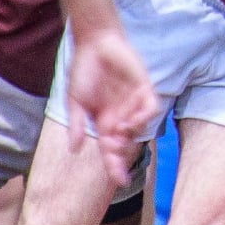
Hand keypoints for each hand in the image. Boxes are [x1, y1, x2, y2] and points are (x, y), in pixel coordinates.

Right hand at [62, 27, 160, 186]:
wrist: (95, 44)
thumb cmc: (84, 71)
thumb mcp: (75, 101)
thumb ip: (77, 124)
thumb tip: (74, 149)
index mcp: (104, 122)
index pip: (110, 149)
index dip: (115, 165)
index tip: (119, 180)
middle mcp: (120, 116)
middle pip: (125, 143)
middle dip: (122, 156)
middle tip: (118, 163)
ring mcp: (133, 103)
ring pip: (139, 128)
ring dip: (130, 134)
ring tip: (119, 130)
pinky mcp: (145, 89)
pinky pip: (150, 109)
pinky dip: (144, 117)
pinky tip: (131, 119)